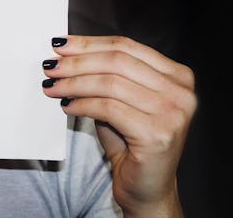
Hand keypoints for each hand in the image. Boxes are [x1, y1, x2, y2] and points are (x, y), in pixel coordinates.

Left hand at [41, 36, 196, 216]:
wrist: (147, 189)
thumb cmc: (131, 143)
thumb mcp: (121, 100)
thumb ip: (106, 74)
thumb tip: (66, 52)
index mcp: (177, 76)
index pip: (126, 46)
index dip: (89, 43)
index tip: (60, 45)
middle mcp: (181, 92)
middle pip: (117, 61)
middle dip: (77, 62)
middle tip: (51, 66)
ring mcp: (173, 113)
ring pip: (110, 83)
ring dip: (74, 83)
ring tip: (52, 86)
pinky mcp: (157, 134)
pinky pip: (108, 108)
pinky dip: (82, 104)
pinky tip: (66, 106)